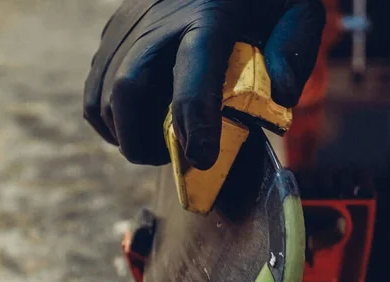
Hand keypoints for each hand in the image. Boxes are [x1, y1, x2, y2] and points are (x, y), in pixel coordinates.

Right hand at [84, 0, 325, 169]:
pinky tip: (134, 124)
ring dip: (125, 134)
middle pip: (128, 90)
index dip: (194, 121)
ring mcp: (130, 25)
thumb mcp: (295, 10)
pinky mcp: (114, 31)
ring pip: (103, 95)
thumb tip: (280, 96)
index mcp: (211, 17)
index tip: (201, 159)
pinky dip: (107, 119)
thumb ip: (294, 49)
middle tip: (172, 159)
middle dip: (143, 141)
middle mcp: (160, 21)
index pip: (193, 72)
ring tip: (157, 143)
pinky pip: (94, 88)